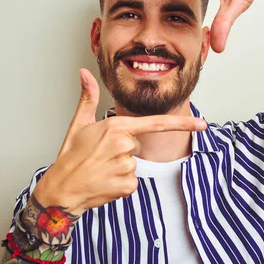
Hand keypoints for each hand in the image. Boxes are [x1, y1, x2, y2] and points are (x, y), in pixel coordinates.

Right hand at [33, 68, 206, 214]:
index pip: (155, 123)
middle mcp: (123, 146)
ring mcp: (126, 167)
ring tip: (101, 169)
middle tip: (100, 156)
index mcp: (116, 128)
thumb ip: (89, 97)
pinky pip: (133, 182)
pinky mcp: (127, 185)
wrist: (61, 190)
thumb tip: (84, 73)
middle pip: (137, 145)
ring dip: (120, 168)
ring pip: (134, 164)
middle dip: (122, 151)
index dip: (182, 124)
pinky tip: (105, 181)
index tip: (202, 124)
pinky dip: (121, 183)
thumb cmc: (70, 157)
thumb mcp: (79, 124)